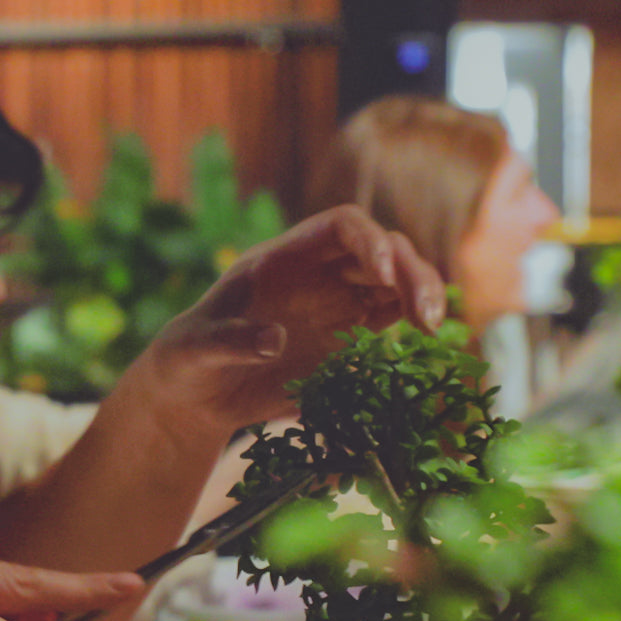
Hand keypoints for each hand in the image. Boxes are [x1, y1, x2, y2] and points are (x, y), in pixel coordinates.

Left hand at [140, 205, 445, 431]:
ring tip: (433, 328)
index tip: (383, 272)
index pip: (341, 227)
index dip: (368, 241)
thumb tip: (275, 340)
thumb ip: (230, 342)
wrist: (196, 393)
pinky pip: (389, 320)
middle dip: (410, 271)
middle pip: (382, 251)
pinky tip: (427, 343)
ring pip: (396, 282)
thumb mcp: (195, 349)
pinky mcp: (345, 340)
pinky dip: (412, 325)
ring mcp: (336, 305)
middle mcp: (317, 275)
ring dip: (423, 294)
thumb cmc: (187, 358)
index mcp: (283, 259)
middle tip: (427, 315)